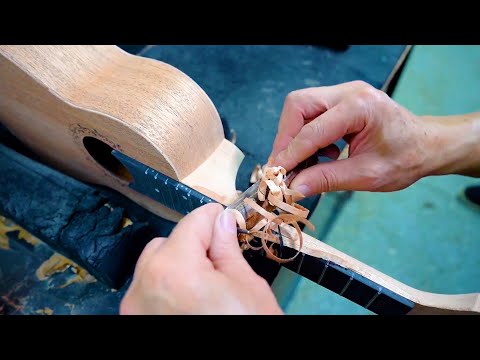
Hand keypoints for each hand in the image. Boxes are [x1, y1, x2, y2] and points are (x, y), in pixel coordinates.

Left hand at [119, 203, 282, 314]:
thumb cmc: (250, 328)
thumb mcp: (247, 287)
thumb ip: (227, 248)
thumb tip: (222, 221)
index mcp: (175, 270)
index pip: (192, 223)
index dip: (214, 216)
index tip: (227, 218)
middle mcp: (144, 287)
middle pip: (166, 243)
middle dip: (193, 243)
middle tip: (221, 257)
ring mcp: (135, 310)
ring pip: (153, 266)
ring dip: (177, 263)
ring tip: (206, 282)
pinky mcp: (135, 322)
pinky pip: (148, 291)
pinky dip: (167, 287)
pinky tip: (191, 300)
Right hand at [270, 81, 479, 195]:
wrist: (427, 145)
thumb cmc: (405, 159)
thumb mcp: (367, 175)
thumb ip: (327, 179)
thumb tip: (295, 187)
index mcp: (360, 107)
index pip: (312, 130)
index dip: (290, 154)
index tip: (275, 174)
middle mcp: (349, 92)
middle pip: (298, 105)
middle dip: (286, 137)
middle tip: (283, 166)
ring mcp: (345, 92)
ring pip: (301, 106)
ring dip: (295, 136)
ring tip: (305, 163)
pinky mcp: (342, 100)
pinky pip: (312, 112)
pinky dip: (307, 134)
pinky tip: (322, 154)